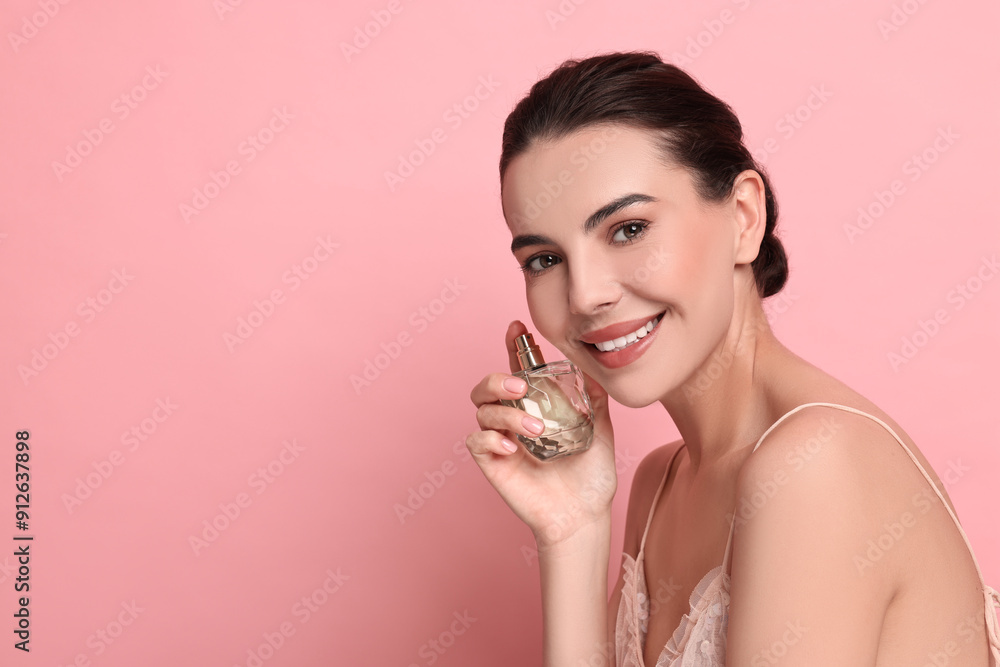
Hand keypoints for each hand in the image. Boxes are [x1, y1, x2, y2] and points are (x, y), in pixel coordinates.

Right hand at [466, 320, 617, 547]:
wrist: (585, 515)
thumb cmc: (591, 477)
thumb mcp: (601, 431)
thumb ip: (596, 401)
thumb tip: (595, 370)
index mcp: (537, 406)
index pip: (518, 369)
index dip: (514, 345)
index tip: (518, 327)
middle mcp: (514, 419)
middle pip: (487, 385)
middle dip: (498, 377)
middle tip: (522, 387)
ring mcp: (502, 440)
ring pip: (481, 409)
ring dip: (506, 412)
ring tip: (536, 430)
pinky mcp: (493, 464)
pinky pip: (477, 441)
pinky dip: (491, 438)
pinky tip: (512, 447)